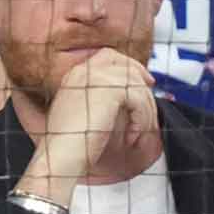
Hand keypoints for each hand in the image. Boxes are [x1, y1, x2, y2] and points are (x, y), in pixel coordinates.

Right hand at [16, 49, 157, 205]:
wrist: (61, 156)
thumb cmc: (68, 146)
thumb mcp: (81, 114)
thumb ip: (98, 99)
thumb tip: (125, 96)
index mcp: (75, 75)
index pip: (107, 57)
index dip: (128, 66)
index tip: (142, 80)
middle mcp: (84, 71)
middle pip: (125, 65)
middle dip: (142, 79)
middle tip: (152, 94)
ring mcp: (97, 77)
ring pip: (137, 86)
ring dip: (144, 110)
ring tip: (138, 132)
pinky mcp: (111, 90)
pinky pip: (139, 100)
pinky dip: (141, 120)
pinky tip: (132, 137)